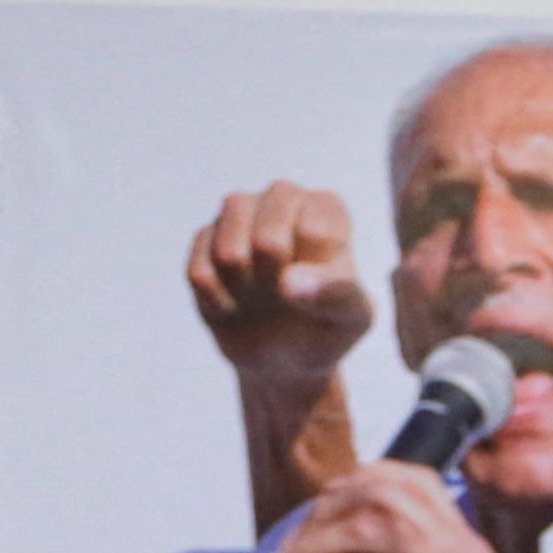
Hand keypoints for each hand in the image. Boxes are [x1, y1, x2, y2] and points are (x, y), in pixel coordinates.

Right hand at [187, 182, 372, 392]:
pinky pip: (201, 274)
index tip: (318, 290)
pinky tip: (235, 303)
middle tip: (284, 296)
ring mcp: (239, 212)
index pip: (314, 235)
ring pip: (229, 253)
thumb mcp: (352, 319)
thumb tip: (289, 283)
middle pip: (268, 242)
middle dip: (276, 285)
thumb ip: (339, 295)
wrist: (283, 355)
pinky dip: (219, 303)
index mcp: (324, 207)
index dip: (312, 279)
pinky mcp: (205, 237)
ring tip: (259, 297)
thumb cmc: (326, 326)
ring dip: (245, 291)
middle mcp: (281, 198)